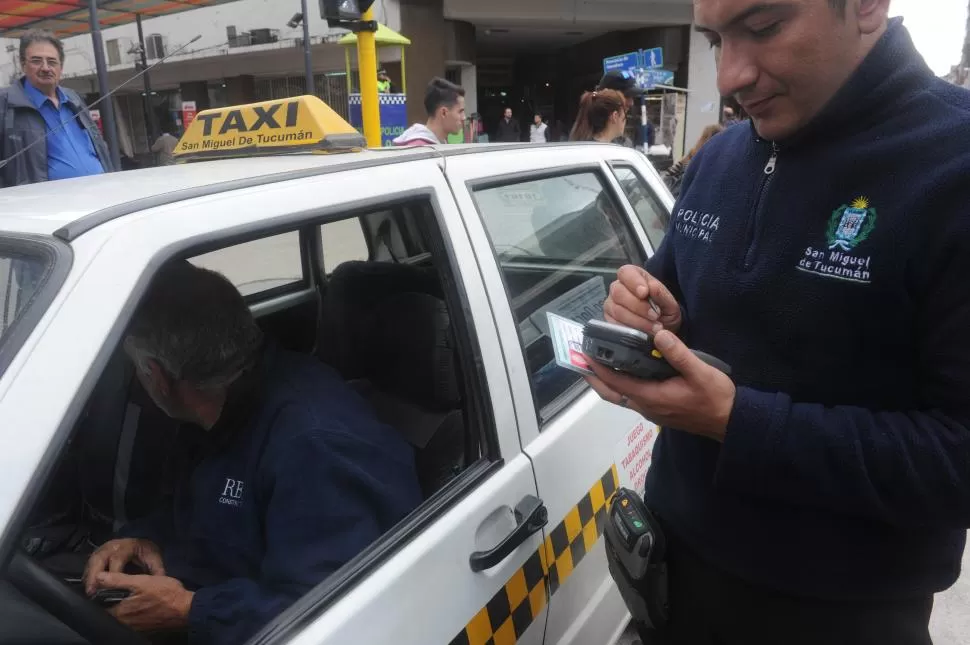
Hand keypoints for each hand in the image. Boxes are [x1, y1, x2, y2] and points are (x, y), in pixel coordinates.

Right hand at [84, 538, 164, 594]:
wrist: (142, 545)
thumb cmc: (148, 553)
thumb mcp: (154, 560)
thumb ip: (156, 571)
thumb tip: (160, 585)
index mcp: (127, 546)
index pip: (117, 559)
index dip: (113, 574)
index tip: (111, 588)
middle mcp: (112, 546)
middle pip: (99, 559)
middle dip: (94, 575)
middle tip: (91, 592)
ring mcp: (102, 550)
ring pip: (91, 562)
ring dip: (88, 578)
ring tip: (88, 593)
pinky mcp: (96, 556)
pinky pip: (88, 566)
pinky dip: (87, 577)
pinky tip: (89, 589)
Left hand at [94, 573, 193, 631]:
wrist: (187, 608)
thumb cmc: (165, 593)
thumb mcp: (142, 581)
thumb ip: (118, 580)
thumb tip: (98, 576)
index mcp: (119, 614)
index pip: (99, 606)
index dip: (99, 594)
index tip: (103, 585)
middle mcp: (123, 624)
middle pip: (109, 612)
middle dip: (111, 600)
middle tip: (118, 587)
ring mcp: (134, 628)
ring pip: (120, 616)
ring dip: (122, 605)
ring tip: (130, 593)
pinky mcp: (144, 628)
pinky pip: (131, 619)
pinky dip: (131, 611)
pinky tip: (140, 602)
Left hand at [585, 330, 734, 440]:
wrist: (730, 421)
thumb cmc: (716, 397)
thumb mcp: (700, 372)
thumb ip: (679, 353)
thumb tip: (658, 334)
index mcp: (652, 397)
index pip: (616, 382)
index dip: (599, 368)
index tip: (585, 353)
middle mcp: (646, 406)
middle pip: (611, 393)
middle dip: (594, 377)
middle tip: (582, 360)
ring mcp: (651, 410)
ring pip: (619, 396)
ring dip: (605, 381)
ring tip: (597, 362)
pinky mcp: (657, 409)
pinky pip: (630, 397)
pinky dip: (619, 384)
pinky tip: (623, 370)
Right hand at [604, 265, 681, 334]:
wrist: (663, 330)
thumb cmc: (665, 312)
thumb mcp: (670, 303)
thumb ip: (661, 294)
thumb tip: (652, 287)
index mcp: (633, 276)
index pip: (626, 272)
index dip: (634, 281)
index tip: (645, 293)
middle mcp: (618, 288)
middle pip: (618, 292)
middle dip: (638, 306)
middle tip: (654, 316)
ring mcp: (611, 305)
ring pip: (617, 310)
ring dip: (637, 321)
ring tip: (654, 327)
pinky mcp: (609, 321)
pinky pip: (615, 325)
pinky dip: (630, 330)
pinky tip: (643, 333)